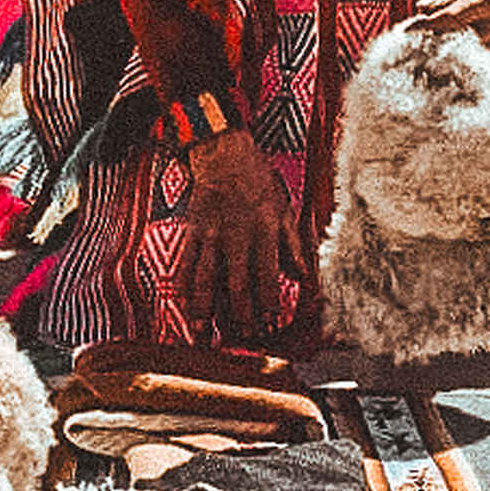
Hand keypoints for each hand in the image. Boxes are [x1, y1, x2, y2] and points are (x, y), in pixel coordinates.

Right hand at [183, 129, 306, 338]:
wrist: (224, 153)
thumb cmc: (259, 180)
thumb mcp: (286, 207)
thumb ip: (293, 244)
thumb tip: (303, 277)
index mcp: (265, 230)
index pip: (268, 277)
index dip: (269, 304)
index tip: (271, 324)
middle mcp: (237, 235)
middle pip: (237, 284)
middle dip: (241, 315)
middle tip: (243, 336)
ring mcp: (212, 234)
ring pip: (207, 279)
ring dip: (206, 308)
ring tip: (206, 333)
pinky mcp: (193, 231)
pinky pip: (187, 264)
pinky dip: (186, 288)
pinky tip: (186, 306)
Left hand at [407, 0, 489, 53]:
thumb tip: (422, 9)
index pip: (452, 17)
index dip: (427, 24)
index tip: (407, 29)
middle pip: (458, 40)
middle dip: (434, 39)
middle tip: (415, 37)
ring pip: (466, 54)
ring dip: (445, 49)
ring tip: (434, 40)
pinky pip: (474, 60)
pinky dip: (458, 55)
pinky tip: (450, 48)